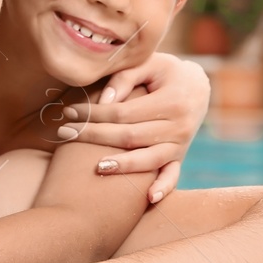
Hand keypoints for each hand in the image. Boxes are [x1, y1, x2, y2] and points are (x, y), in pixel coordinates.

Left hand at [57, 52, 209, 201]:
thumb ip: (125, 78)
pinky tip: (148, 198)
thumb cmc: (165, 71)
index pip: (123, 113)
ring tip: (96, 167)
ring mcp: (181, 144)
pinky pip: (173, 175)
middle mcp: (179, 126)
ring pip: (148, 159)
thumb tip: (104, 101)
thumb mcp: (149, 63)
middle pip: (130, 137)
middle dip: (94, 136)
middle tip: (64, 134)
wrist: (198, 85)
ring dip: (121, 166)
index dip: (94, 114)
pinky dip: (163, 188)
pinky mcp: (180, 155)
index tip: (69, 112)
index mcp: (170, 100)